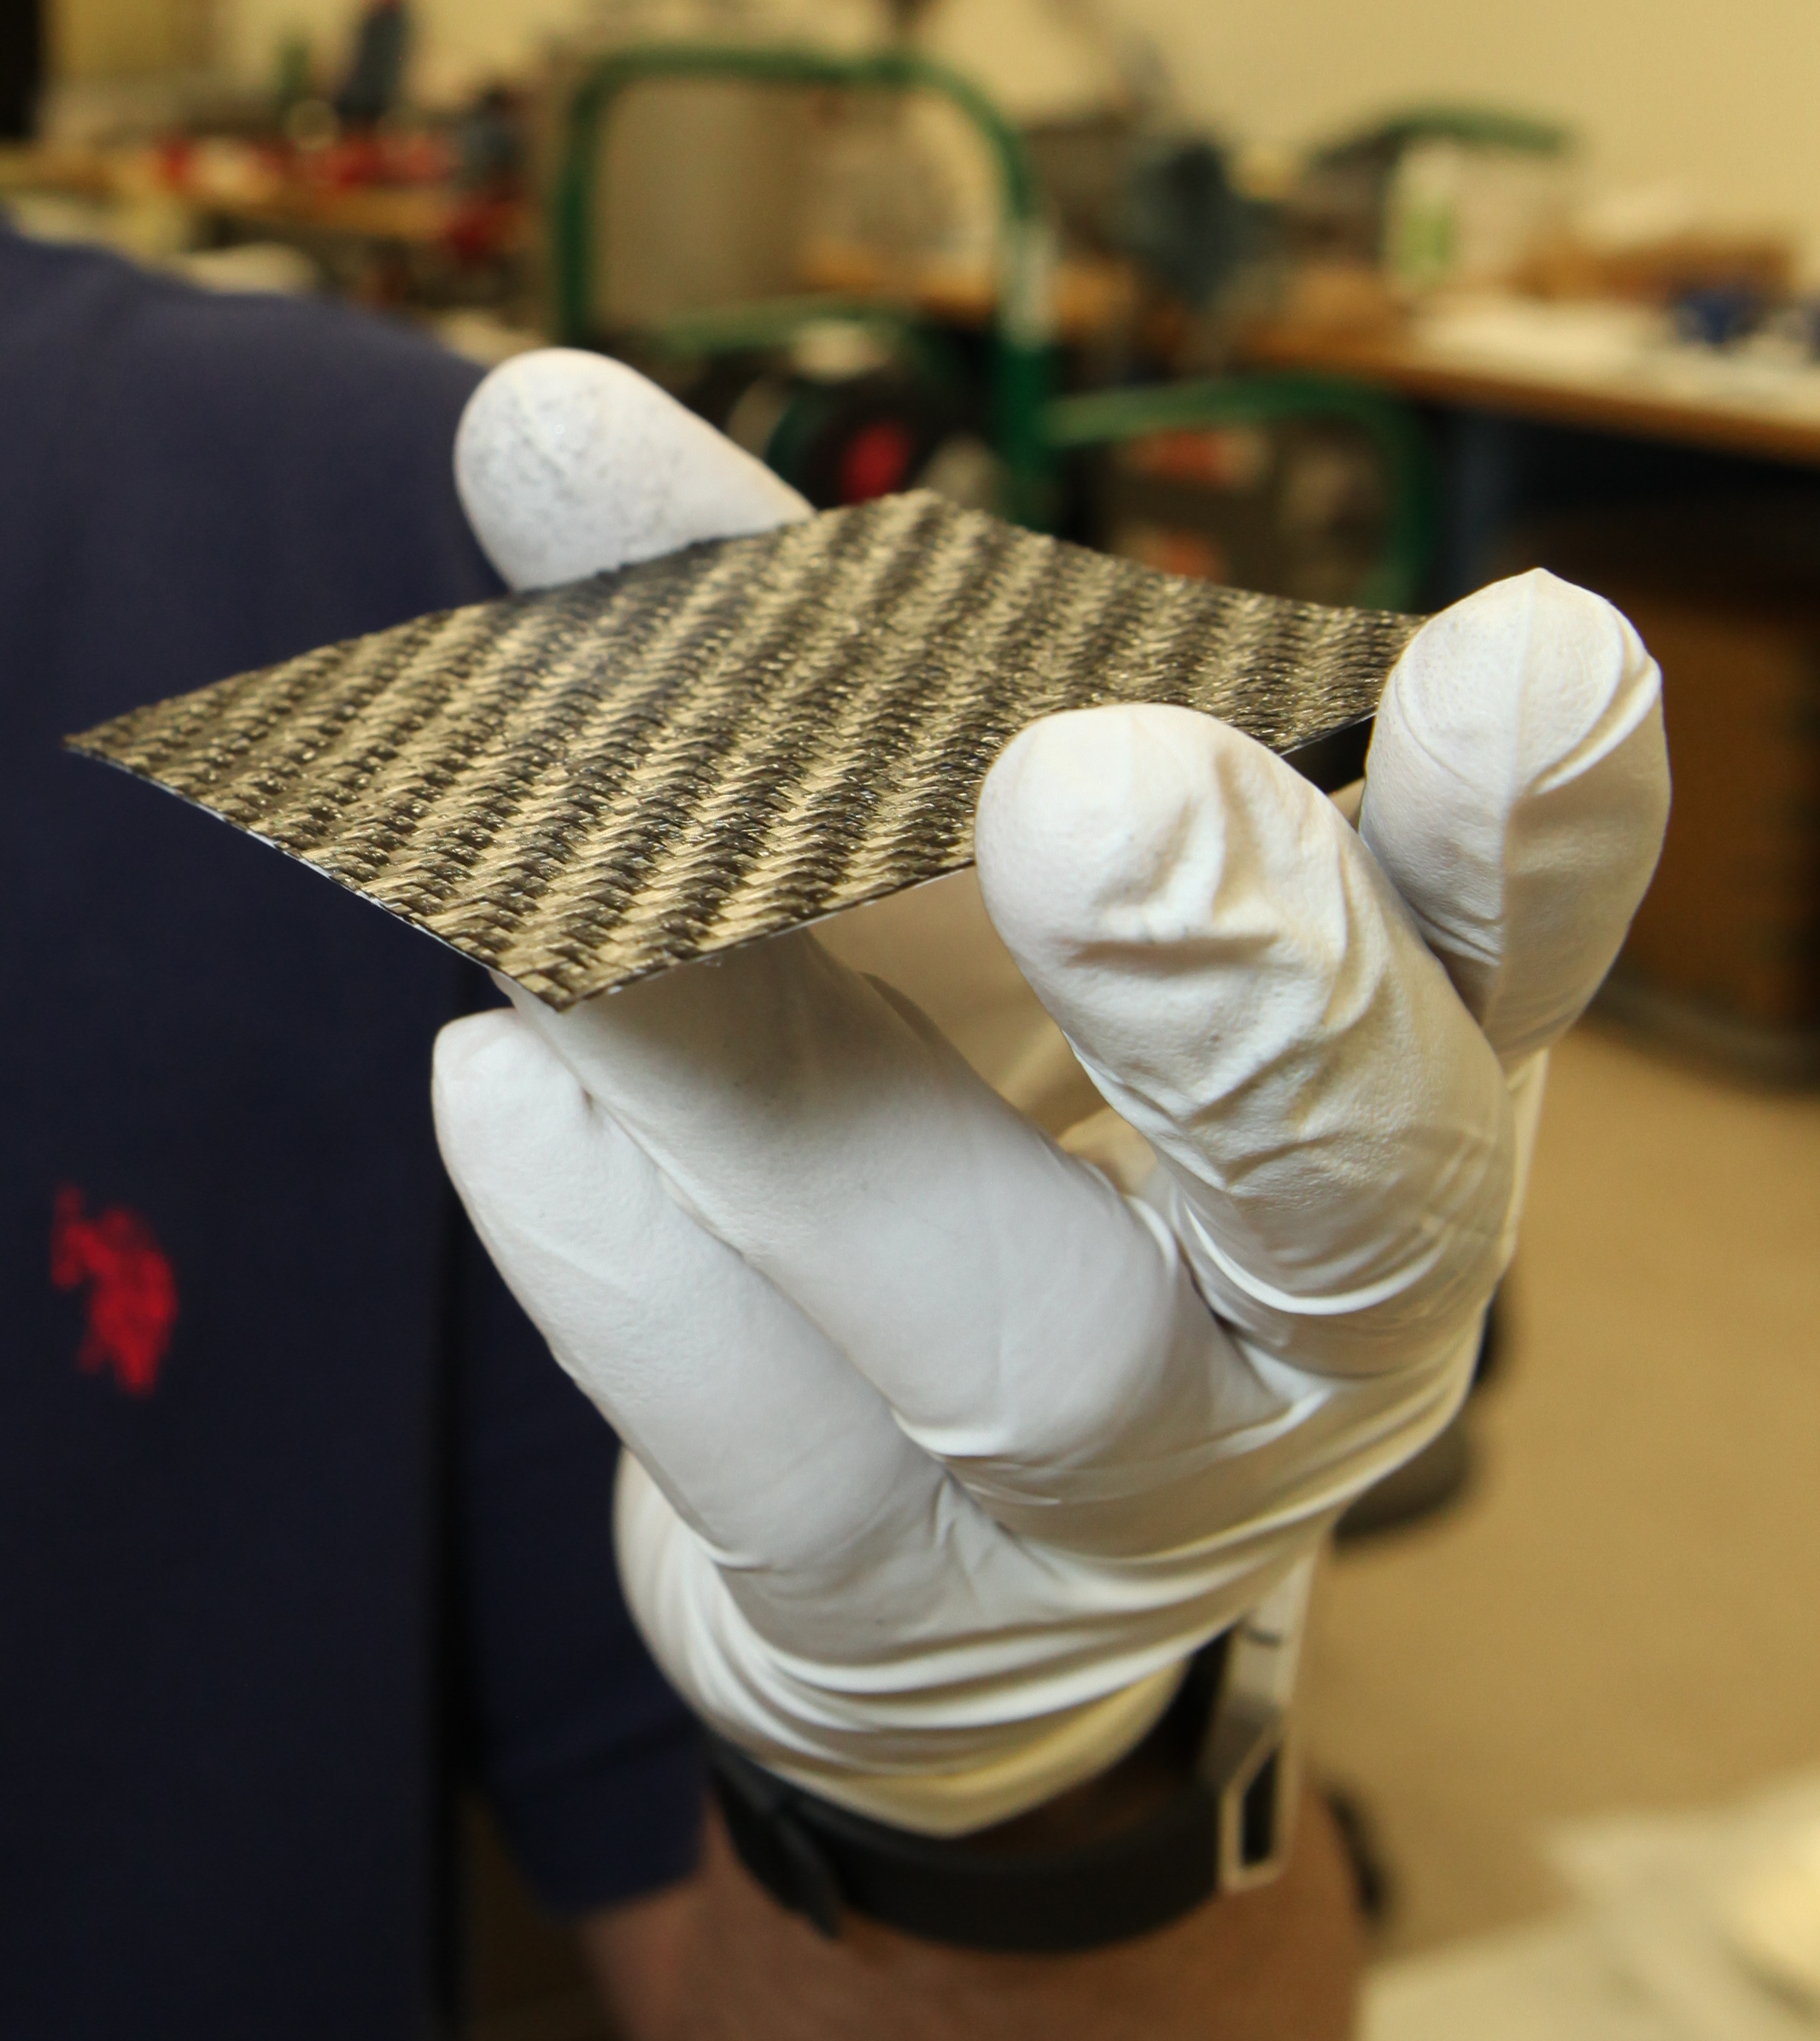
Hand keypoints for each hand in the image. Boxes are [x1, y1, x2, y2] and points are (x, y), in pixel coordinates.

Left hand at [434, 356, 1668, 1830]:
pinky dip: (627, 1266)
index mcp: (1401, 1075)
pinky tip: (497, 1089)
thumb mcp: (938, 889)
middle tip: (1091, 784)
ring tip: (581, 888)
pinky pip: (769, 1463)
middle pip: (1358, 1185)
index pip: (1515, 949)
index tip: (1527, 648)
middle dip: (1235, 981)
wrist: (914, 1562)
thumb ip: (797, 671)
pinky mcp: (894, 1623)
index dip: (1543, 822)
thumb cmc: (977, 1138)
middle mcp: (1320, 1314)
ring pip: (1008, 1324)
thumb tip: (531, 417)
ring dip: (785, 1076)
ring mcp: (1125, 1505)